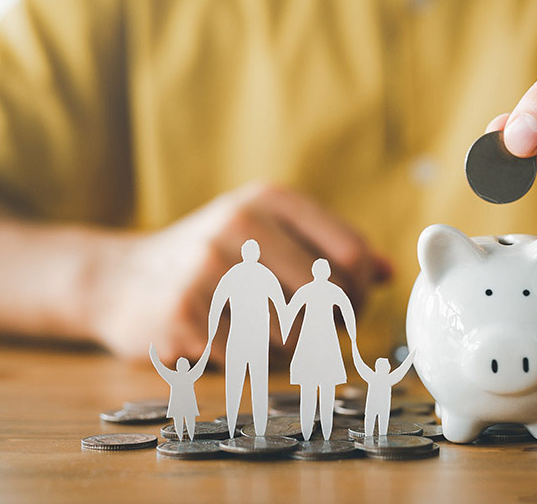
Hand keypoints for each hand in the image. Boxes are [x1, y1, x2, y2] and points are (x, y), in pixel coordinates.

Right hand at [91, 182, 390, 362]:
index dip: (359, 294)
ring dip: (289, 349)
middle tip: (313, 331)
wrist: (120, 278)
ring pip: (293, 334)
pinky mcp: (184, 313)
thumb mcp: (268, 234)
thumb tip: (389, 271)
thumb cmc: (213, 258)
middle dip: (331, 326)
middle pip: (330, 298)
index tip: (345, 309)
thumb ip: (330, 249)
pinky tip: (228, 342)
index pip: (353, 255)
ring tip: (264, 333)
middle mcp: (242, 224)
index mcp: (270, 201)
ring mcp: (209, 267)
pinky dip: (250, 362)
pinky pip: (250, 358)